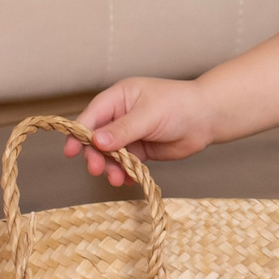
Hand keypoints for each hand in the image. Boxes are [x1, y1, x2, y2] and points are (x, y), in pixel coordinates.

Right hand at [63, 77, 217, 173]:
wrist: (208, 119)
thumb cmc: (180, 106)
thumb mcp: (149, 115)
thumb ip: (123, 130)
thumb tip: (96, 141)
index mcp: (119, 98)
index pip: (91, 116)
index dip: (78, 133)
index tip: (70, 152)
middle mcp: (120, 115)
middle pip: (97, 138)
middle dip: (95, 155)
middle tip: (98, 170)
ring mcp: (130, 134)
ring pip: (110, 154)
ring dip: (110, 167)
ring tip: (118, 179)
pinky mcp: (140, 150)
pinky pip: (125, 164)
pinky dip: (124, 173)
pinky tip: (129, 180)